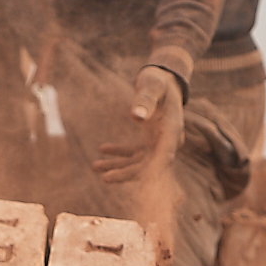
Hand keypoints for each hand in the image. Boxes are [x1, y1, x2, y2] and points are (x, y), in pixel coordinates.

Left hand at [93, 66, 183, 183]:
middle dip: (128, 173)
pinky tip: (102, 149)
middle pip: (149, 165)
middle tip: (106, 178)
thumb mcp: (152, 85)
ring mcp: (158, 142)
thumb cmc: (158, 80)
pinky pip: (134, 152)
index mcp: (172, 130)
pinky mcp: (149, 140)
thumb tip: (136, 117)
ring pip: (138, 161)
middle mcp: (167, 141)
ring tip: (94, 167)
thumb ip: (146, 99)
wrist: (164, 78)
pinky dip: (119, 153)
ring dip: (118, 166)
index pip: (163, 158)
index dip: (151, 173)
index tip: (139, 187)